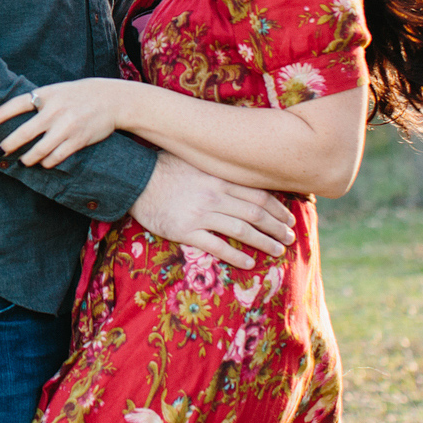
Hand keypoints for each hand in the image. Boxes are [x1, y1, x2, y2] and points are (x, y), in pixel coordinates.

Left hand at [0, 78, 132, 168]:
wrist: (111, 100)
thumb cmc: (78, 95)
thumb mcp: (57, 91)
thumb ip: (39, 101)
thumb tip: (13, 116)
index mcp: (47, 95)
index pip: (18, 104)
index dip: (1, 114)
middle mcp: (55, 111)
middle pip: (25, 132)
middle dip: (9, 144)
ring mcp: (66, 127)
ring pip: (40, 150)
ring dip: (28, 158)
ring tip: (22, 161)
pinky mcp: (77, 140)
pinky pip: (56, 157)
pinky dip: (47, 162)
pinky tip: (43, 163)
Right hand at [129, 151, 294, 269]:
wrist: (133, 179)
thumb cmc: (162, 166)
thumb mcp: (193, 159)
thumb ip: (217, 167)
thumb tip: (242, 168)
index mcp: (218, 177)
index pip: (258, 194)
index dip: (278, 208)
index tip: (289, 218)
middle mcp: (214, 195)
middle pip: (256, 213)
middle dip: (277, 227)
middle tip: (290, 238)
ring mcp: (200, 213)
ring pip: (242, 230)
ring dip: (264, 242)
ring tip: (278, 251)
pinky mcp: (185, 230)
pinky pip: (216, 246)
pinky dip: (236, 255)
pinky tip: (248, 263)